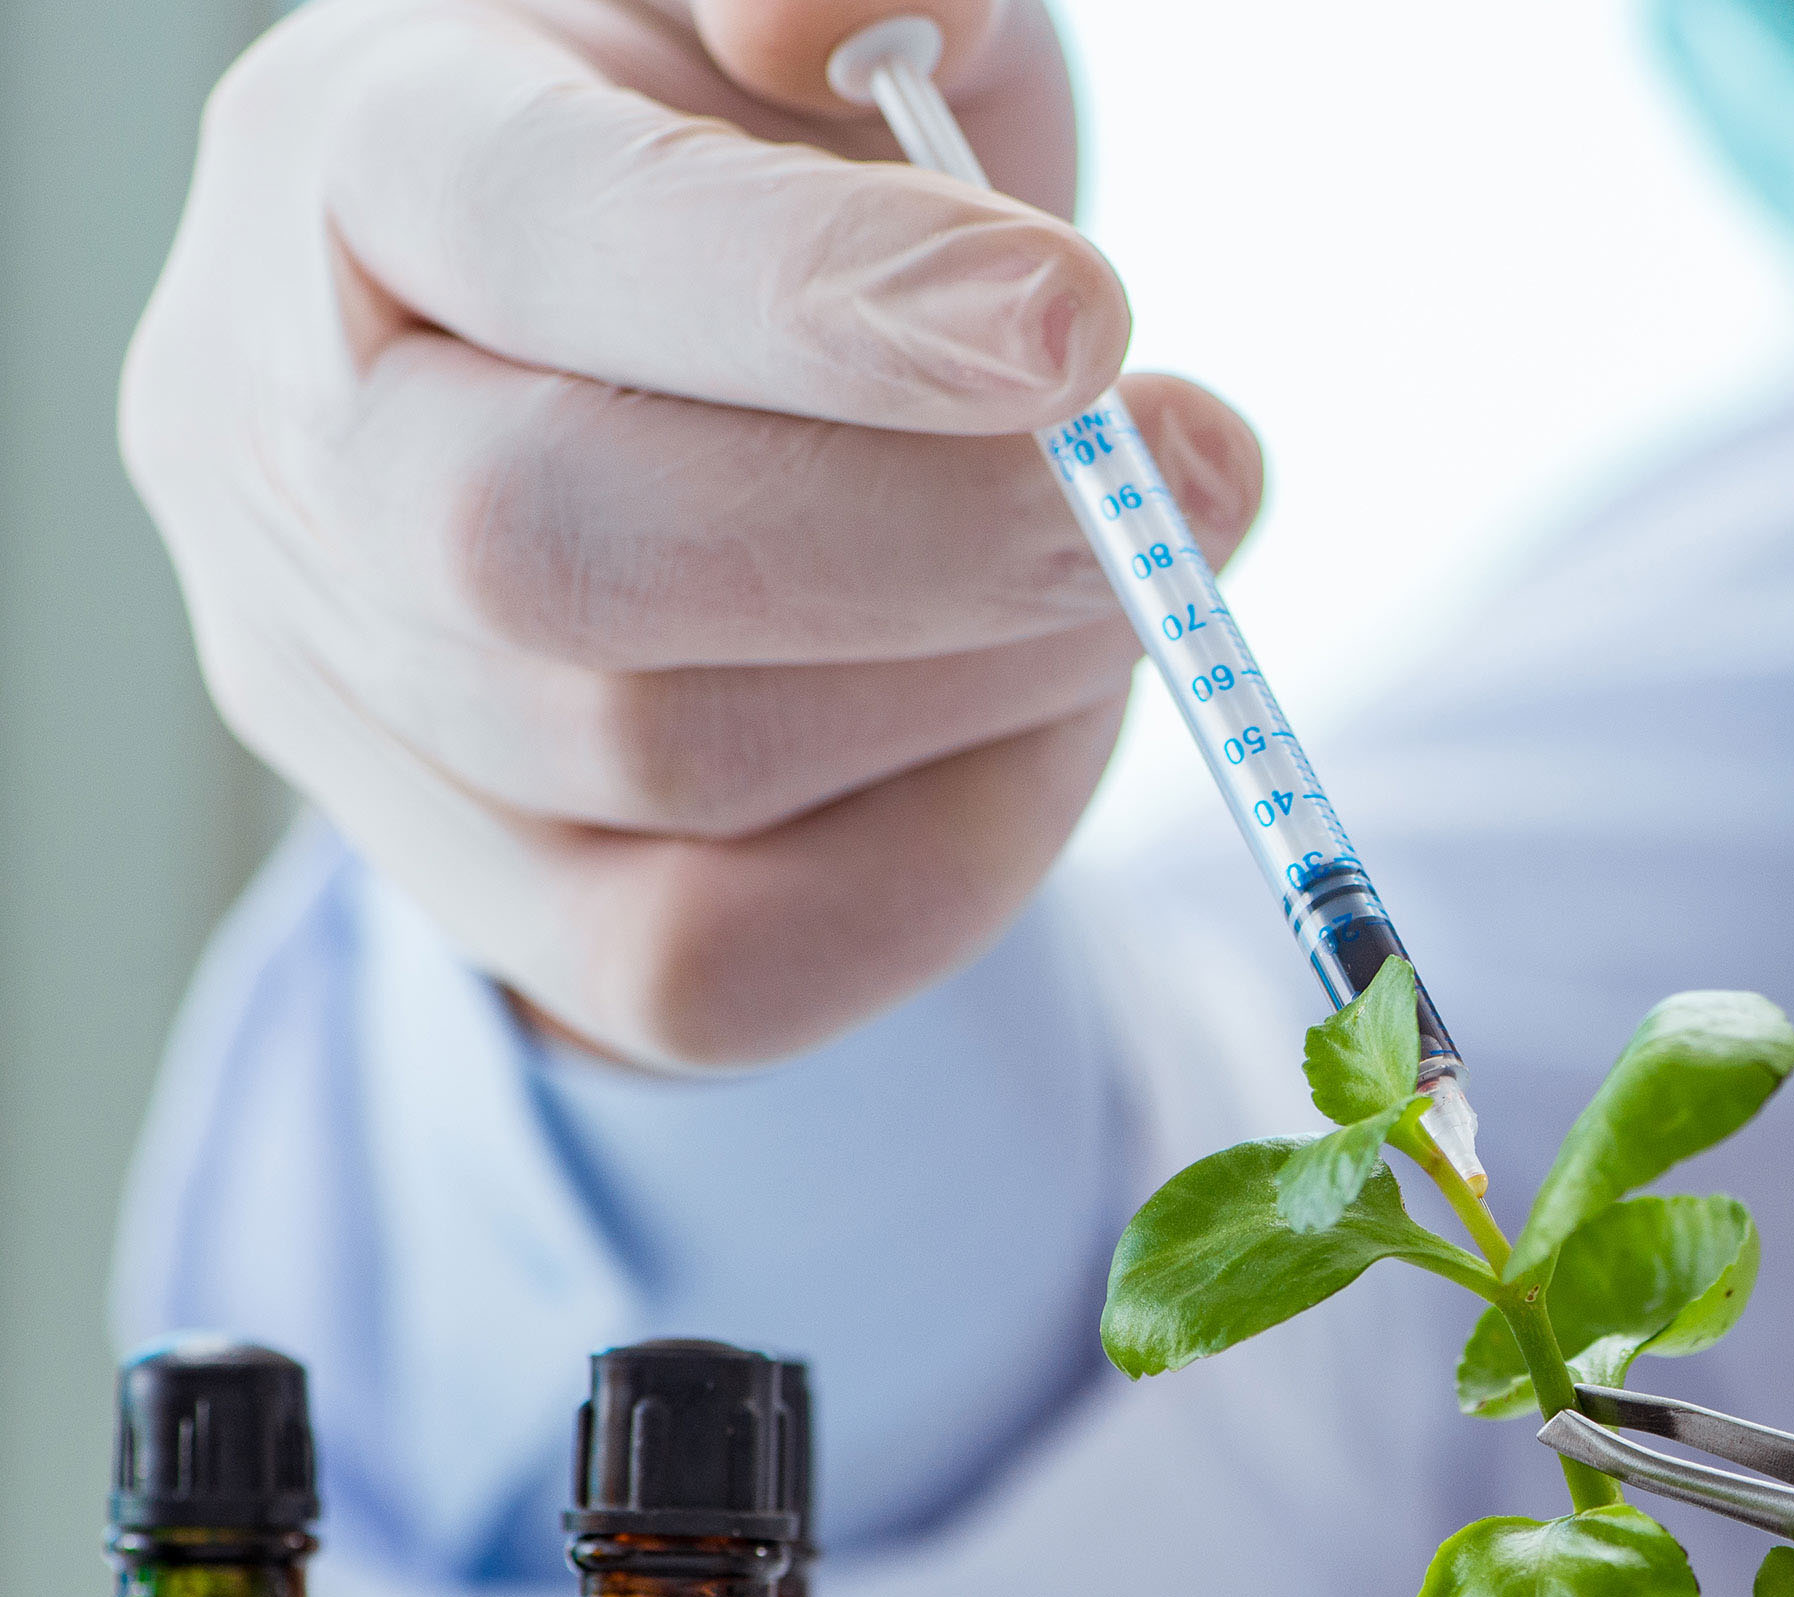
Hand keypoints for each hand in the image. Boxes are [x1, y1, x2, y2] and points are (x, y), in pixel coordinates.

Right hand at [125, 0, 1265, 1067]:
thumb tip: (845, 27)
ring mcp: (338, 686)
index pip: (534, 229)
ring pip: (661, 774)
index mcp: (348, 152)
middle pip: (557, 554)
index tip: (1089, 325)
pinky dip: (943, 865)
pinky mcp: (471, 892)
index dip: (818, 300)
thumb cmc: (795, 169)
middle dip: (936, 541)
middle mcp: (278, 431)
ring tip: (1123, 583)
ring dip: (978, 690)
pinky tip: (1035, 727)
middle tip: (1183, 483)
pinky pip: (707, 972)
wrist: (709, 382)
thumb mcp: (838, 37)